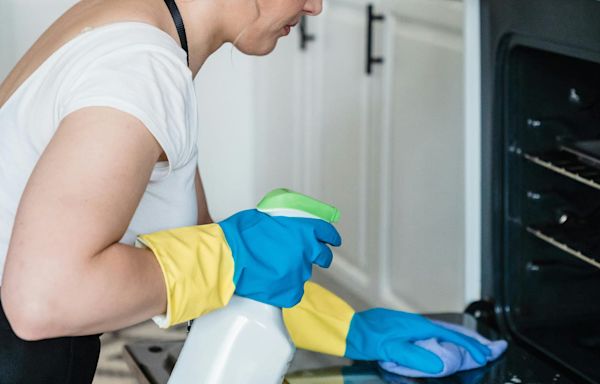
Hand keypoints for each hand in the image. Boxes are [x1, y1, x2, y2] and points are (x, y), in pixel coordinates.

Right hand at [219, 209, 341, 307]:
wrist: (225, 257)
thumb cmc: (239, 235)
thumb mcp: (268, 215)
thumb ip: (286, 221)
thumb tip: (291, 225)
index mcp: (304, 229)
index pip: (327, 233)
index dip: (330, 237)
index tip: (331, 241)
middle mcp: (306, 251)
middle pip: (323, 257)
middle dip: (319, 257)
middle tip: (307, 257)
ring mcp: (299, 273)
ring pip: (303, 274)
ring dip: (294, 271)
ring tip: (273, 268)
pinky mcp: (289, 292)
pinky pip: (293, 292)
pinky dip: (284, 289)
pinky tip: (270, 282)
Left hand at [345, 309, 491, 373]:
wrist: (349, 328)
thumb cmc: (368, 338)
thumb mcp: (391, 350)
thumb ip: (415, 357)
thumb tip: (440, 365)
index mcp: (419, 327)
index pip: (452, 337)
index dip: (471, 347)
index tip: (486, 356)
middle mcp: (418, 323)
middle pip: (452, 331)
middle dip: (472, 341)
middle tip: (492, 348)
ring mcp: (412, 326)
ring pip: (444, 332)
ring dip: (461, 340)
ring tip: (476, 347)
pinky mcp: (405, 329)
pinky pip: (434, 333)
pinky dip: (447, 339)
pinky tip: (447, 344)